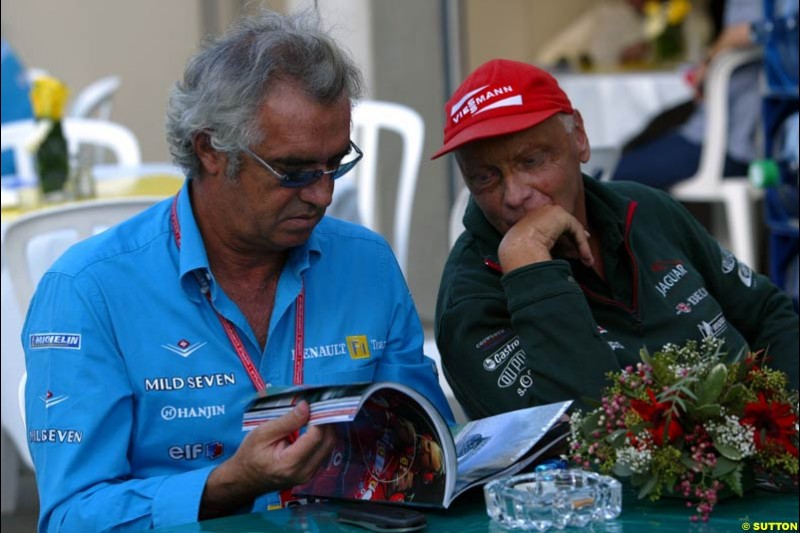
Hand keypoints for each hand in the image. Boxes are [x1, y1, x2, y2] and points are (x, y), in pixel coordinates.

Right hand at [200, 400, 335, 518]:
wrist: (245, 479)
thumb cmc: (250, 455)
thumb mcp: (263, 433)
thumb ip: (287, 421)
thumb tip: (307, 406)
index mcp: (289, 463)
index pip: (316, 436)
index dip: (318, 417)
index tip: (313, 404)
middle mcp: (304, 472)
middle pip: (327, 442)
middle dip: (325, 422)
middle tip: (316, 406)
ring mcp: (309, 475)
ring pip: (329, 447)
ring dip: (326, 429)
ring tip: (314, 415)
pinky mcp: (311, 473)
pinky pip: (324, 452)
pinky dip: (322, 438)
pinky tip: (313, 428)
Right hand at [498, 204, 592, 272]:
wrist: (518, 250)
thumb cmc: (520, 256)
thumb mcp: (534, 251)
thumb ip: (548, 248)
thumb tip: (566, 255)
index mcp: (529, 221)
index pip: (552, 226)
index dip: (565, 237)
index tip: (574, 249)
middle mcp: (539, 213)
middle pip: (564, 225)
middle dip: (577, 238)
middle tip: (586, 254)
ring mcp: (549, 211)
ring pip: (571, 228)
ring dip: (582, 246)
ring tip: (588, 261)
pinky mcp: (560, 215)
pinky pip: (576, 230)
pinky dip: (582, 244)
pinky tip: (585, 256)